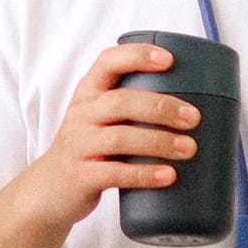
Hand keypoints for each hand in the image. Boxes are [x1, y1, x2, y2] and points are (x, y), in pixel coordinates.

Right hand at [1, 42, 203, 235]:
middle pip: (121, 101)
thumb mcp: (99, 120)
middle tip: (194, 118)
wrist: (50, 190)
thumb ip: (132, 108)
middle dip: (161, 107)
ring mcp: (78, 145)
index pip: (108, 62)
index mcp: (88, 93)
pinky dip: (145, 174)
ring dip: (159, 142)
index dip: (137, 57)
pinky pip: (115, 173)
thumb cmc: (88, 150)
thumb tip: (197, 106)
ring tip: (189, 149)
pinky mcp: (80, 176)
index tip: (169, 60)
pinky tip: (168, 176)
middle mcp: (81, 114)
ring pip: (120, 138)